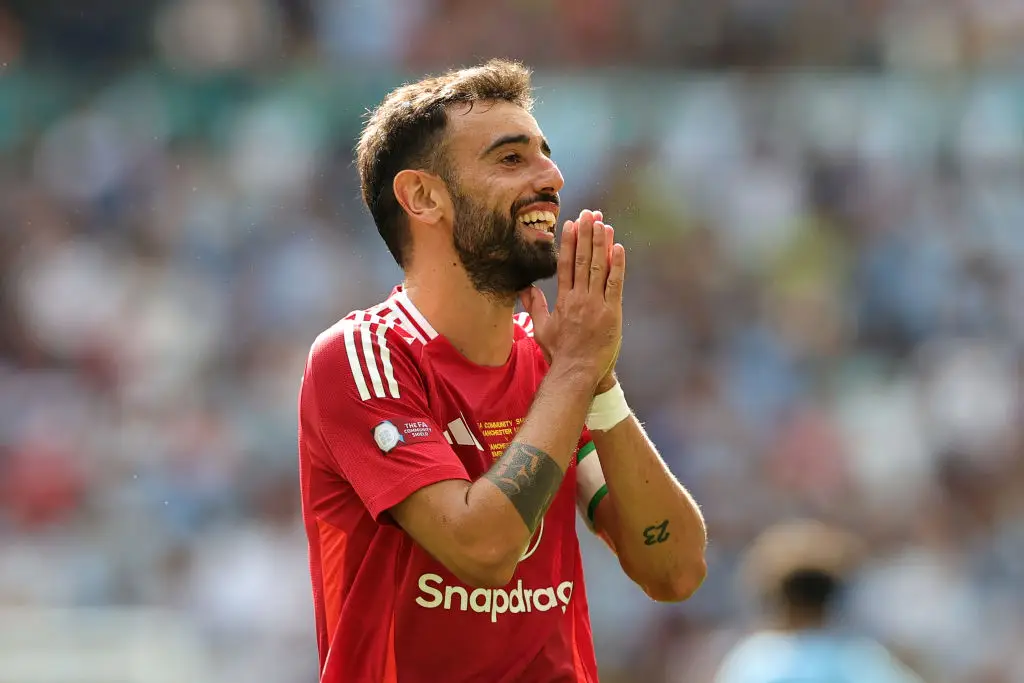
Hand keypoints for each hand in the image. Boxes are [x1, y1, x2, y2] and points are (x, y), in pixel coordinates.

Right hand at [519, 209, 624, 390]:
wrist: (577, 373)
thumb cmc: (559, 353)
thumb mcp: (541, 329)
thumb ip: (535, 305)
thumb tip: (524, 288)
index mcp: (563, 300)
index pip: (565, 265)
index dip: (568, 243)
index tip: (570, 224)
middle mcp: (579, 299)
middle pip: (582, 260)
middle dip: (586, 235)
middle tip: (589, 214)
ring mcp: (596, 305)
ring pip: (599, 267)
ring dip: (601, 244)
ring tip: (602, 223)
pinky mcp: (612, 313)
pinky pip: (615, 284)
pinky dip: (617, 265)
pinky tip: (618, 247)